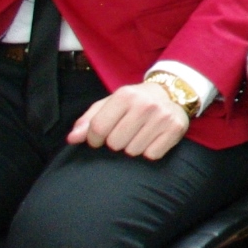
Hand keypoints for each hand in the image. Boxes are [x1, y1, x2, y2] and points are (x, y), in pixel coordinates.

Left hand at [67, 83, 191, 159]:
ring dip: (132, 147)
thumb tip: (72, 139)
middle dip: (115, 142)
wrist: (174, 92)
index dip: (94, 139)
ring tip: (138, 134)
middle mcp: (145, 105)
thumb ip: (88, 120)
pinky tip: (151, 139)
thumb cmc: (135, 101)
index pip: (98, 128)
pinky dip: (149, 151)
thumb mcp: (110, 104)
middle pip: (115, 143)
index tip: (99, 138)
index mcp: (125, 95)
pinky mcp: (175, 129)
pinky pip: (151, 155)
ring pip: (133, 151)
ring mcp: (162, 117)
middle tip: (124, 133)